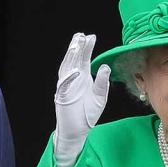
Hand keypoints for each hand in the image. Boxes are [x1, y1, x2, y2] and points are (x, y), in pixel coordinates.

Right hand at [54, 33, 109, 166]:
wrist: (77, 131)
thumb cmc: (87, 114)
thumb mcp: (100, 97)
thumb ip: (102, 83)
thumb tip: (105, 67)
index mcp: (83, 78)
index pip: (84, 59)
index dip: (86, 48)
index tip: (91, 37)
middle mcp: (73, 80)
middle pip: (74, 60)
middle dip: (77, 48)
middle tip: (81, 36)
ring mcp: (66, 88)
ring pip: (67, 69)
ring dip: (70, 58)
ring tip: (75, 46)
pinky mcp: (62, 97)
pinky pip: (65, 86)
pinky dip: (69, 78)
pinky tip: (75, 70)